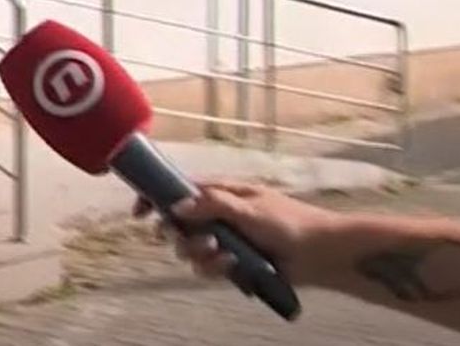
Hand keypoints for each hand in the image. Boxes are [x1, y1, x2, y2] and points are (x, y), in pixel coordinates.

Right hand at [135, 181, 345, 286]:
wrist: (321, 254)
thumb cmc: (290, 223)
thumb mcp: (249, 208)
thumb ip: (212, 205)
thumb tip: (176, 206)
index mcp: (220, 193)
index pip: (177, 190)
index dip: (155, 198)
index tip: (139, 212)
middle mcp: (217, 216)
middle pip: (177, 224)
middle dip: (180, 235)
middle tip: (199, 241)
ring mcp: (223, 240)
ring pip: (189, 249)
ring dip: (199, 254)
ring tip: (222, 255)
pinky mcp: (231, 263)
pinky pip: (206, 268)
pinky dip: (214, 268)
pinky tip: (232, 266)